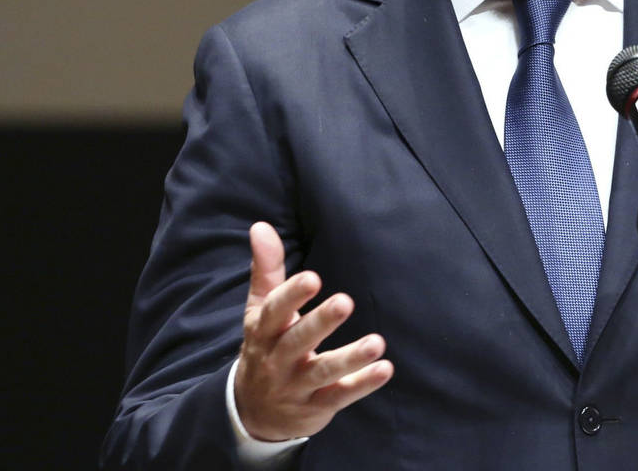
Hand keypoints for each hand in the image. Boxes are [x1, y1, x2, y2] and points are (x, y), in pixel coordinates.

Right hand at [234, 222, 393, 441]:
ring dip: (350, 358)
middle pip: (298, 341)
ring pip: (323, 372)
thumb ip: (266, 269)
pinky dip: (362, 384)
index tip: (312, 278)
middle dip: (320, 323)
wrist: (252, 412)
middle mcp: (277, 360)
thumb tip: (261, 226)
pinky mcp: (317, 406)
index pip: (274, 311)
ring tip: (377, 343)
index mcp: (263, 331)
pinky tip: (385, 369)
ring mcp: (297, 385)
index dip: (291, 295)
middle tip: (345, 302)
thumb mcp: (259, 310)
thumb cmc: (265, 346)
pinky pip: (340, 395)